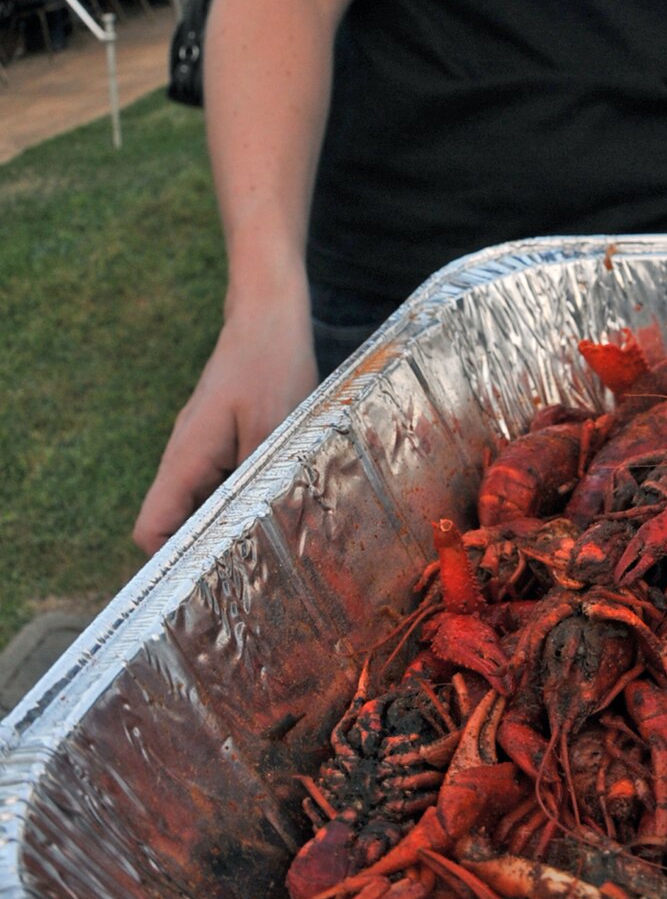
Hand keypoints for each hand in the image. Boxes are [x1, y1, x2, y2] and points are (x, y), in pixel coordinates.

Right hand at [133, 293, 316, 555]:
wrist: (269, 312)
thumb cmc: (269, 363)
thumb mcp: (274, 428)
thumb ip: (262, 482)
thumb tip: (261, 532)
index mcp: (185, 458)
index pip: (152, 529)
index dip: (169, 562)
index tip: (207, 586)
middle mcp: (185, 457)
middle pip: (177, 523)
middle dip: (207, 550)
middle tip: (254, 577)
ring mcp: (203, 448)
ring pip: (204, 503)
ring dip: (230, 522)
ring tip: (274, 545)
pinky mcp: (224, 438)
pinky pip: (224, 481)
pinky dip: (244, 497)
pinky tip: (282, 501)